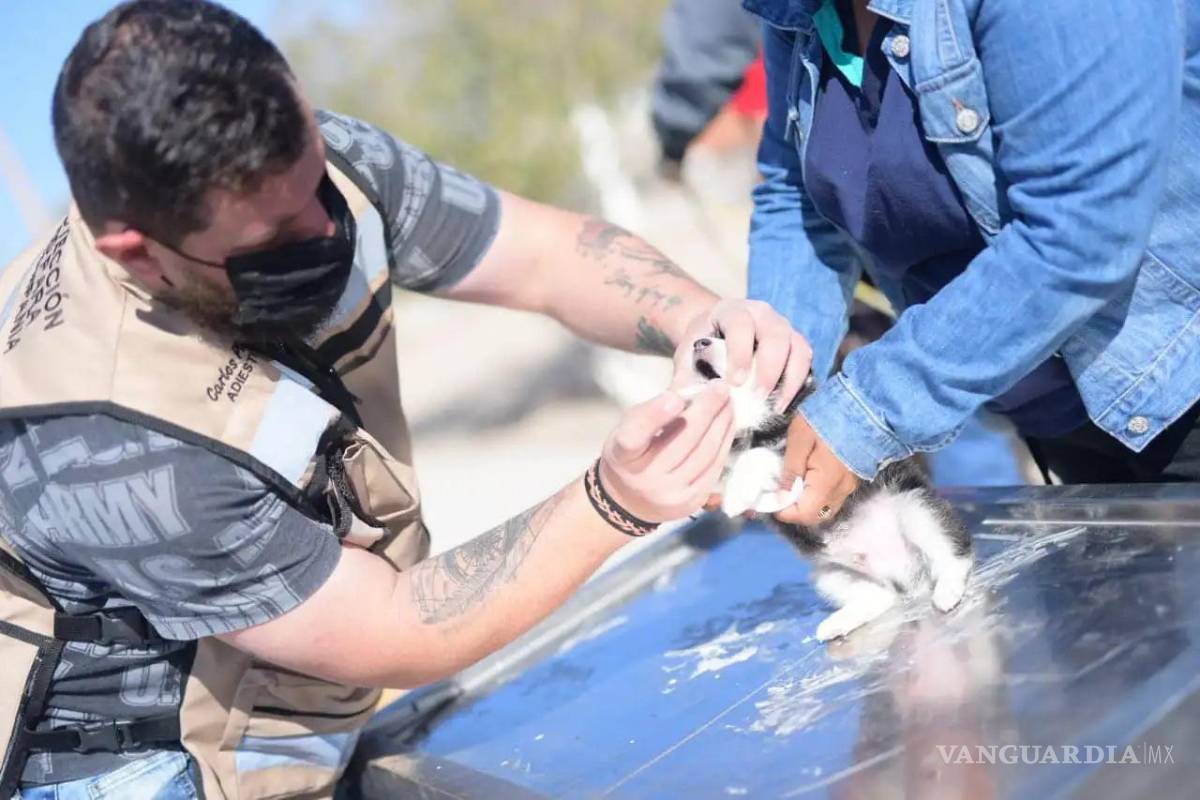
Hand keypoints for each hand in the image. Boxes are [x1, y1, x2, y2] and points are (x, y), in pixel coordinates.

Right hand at [600, 382, 736, 521]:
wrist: (629, 499)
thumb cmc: (633, 451)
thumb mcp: (630, 426)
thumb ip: (655, 408)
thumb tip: (695, 382)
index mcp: (622, 456)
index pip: (633, 436)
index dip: (654, 416)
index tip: (675, 396)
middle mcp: (644, 479)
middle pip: (681, 440)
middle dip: (706, 409)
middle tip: (721, 387)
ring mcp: (669, 495)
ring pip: (704, 453)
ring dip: (722, 424)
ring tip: (729, 403)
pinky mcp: (691, 503)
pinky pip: (714, 467)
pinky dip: (724, 443)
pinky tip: (728, 425)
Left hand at [671, 299, 811, 411]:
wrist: (715, 335)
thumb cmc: (700, 348)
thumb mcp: (686, 358)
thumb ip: (683, 379)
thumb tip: (679, 406)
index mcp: (732, 310)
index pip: (740, 325)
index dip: (740, 352)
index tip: (735, 383)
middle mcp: (762, 314)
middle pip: (776, 335)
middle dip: (769, 369)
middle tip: (758, 398)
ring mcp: (783, 326)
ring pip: (798, 347)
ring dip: (790, 379)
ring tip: (775, 407)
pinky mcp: (795, 343)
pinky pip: (806, 360)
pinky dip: (798, 382)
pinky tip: (782, 404)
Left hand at [776, 415, 859, 525]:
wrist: (863, 405)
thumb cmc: (827, 418)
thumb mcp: (800, 438)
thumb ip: (790, 469)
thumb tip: (780, 495)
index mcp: (827, 482)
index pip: (804, 514)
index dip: (783, 511)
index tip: (769, 498)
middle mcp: (841, 490)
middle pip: (815, 516)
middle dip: (794, 510)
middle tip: (778, 493)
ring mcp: (850, 485)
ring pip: (825, 509)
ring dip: (806, 504)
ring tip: (791, 485)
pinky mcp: (853, 479)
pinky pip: (832, 497)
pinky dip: (817, 496)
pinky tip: (807, 480)